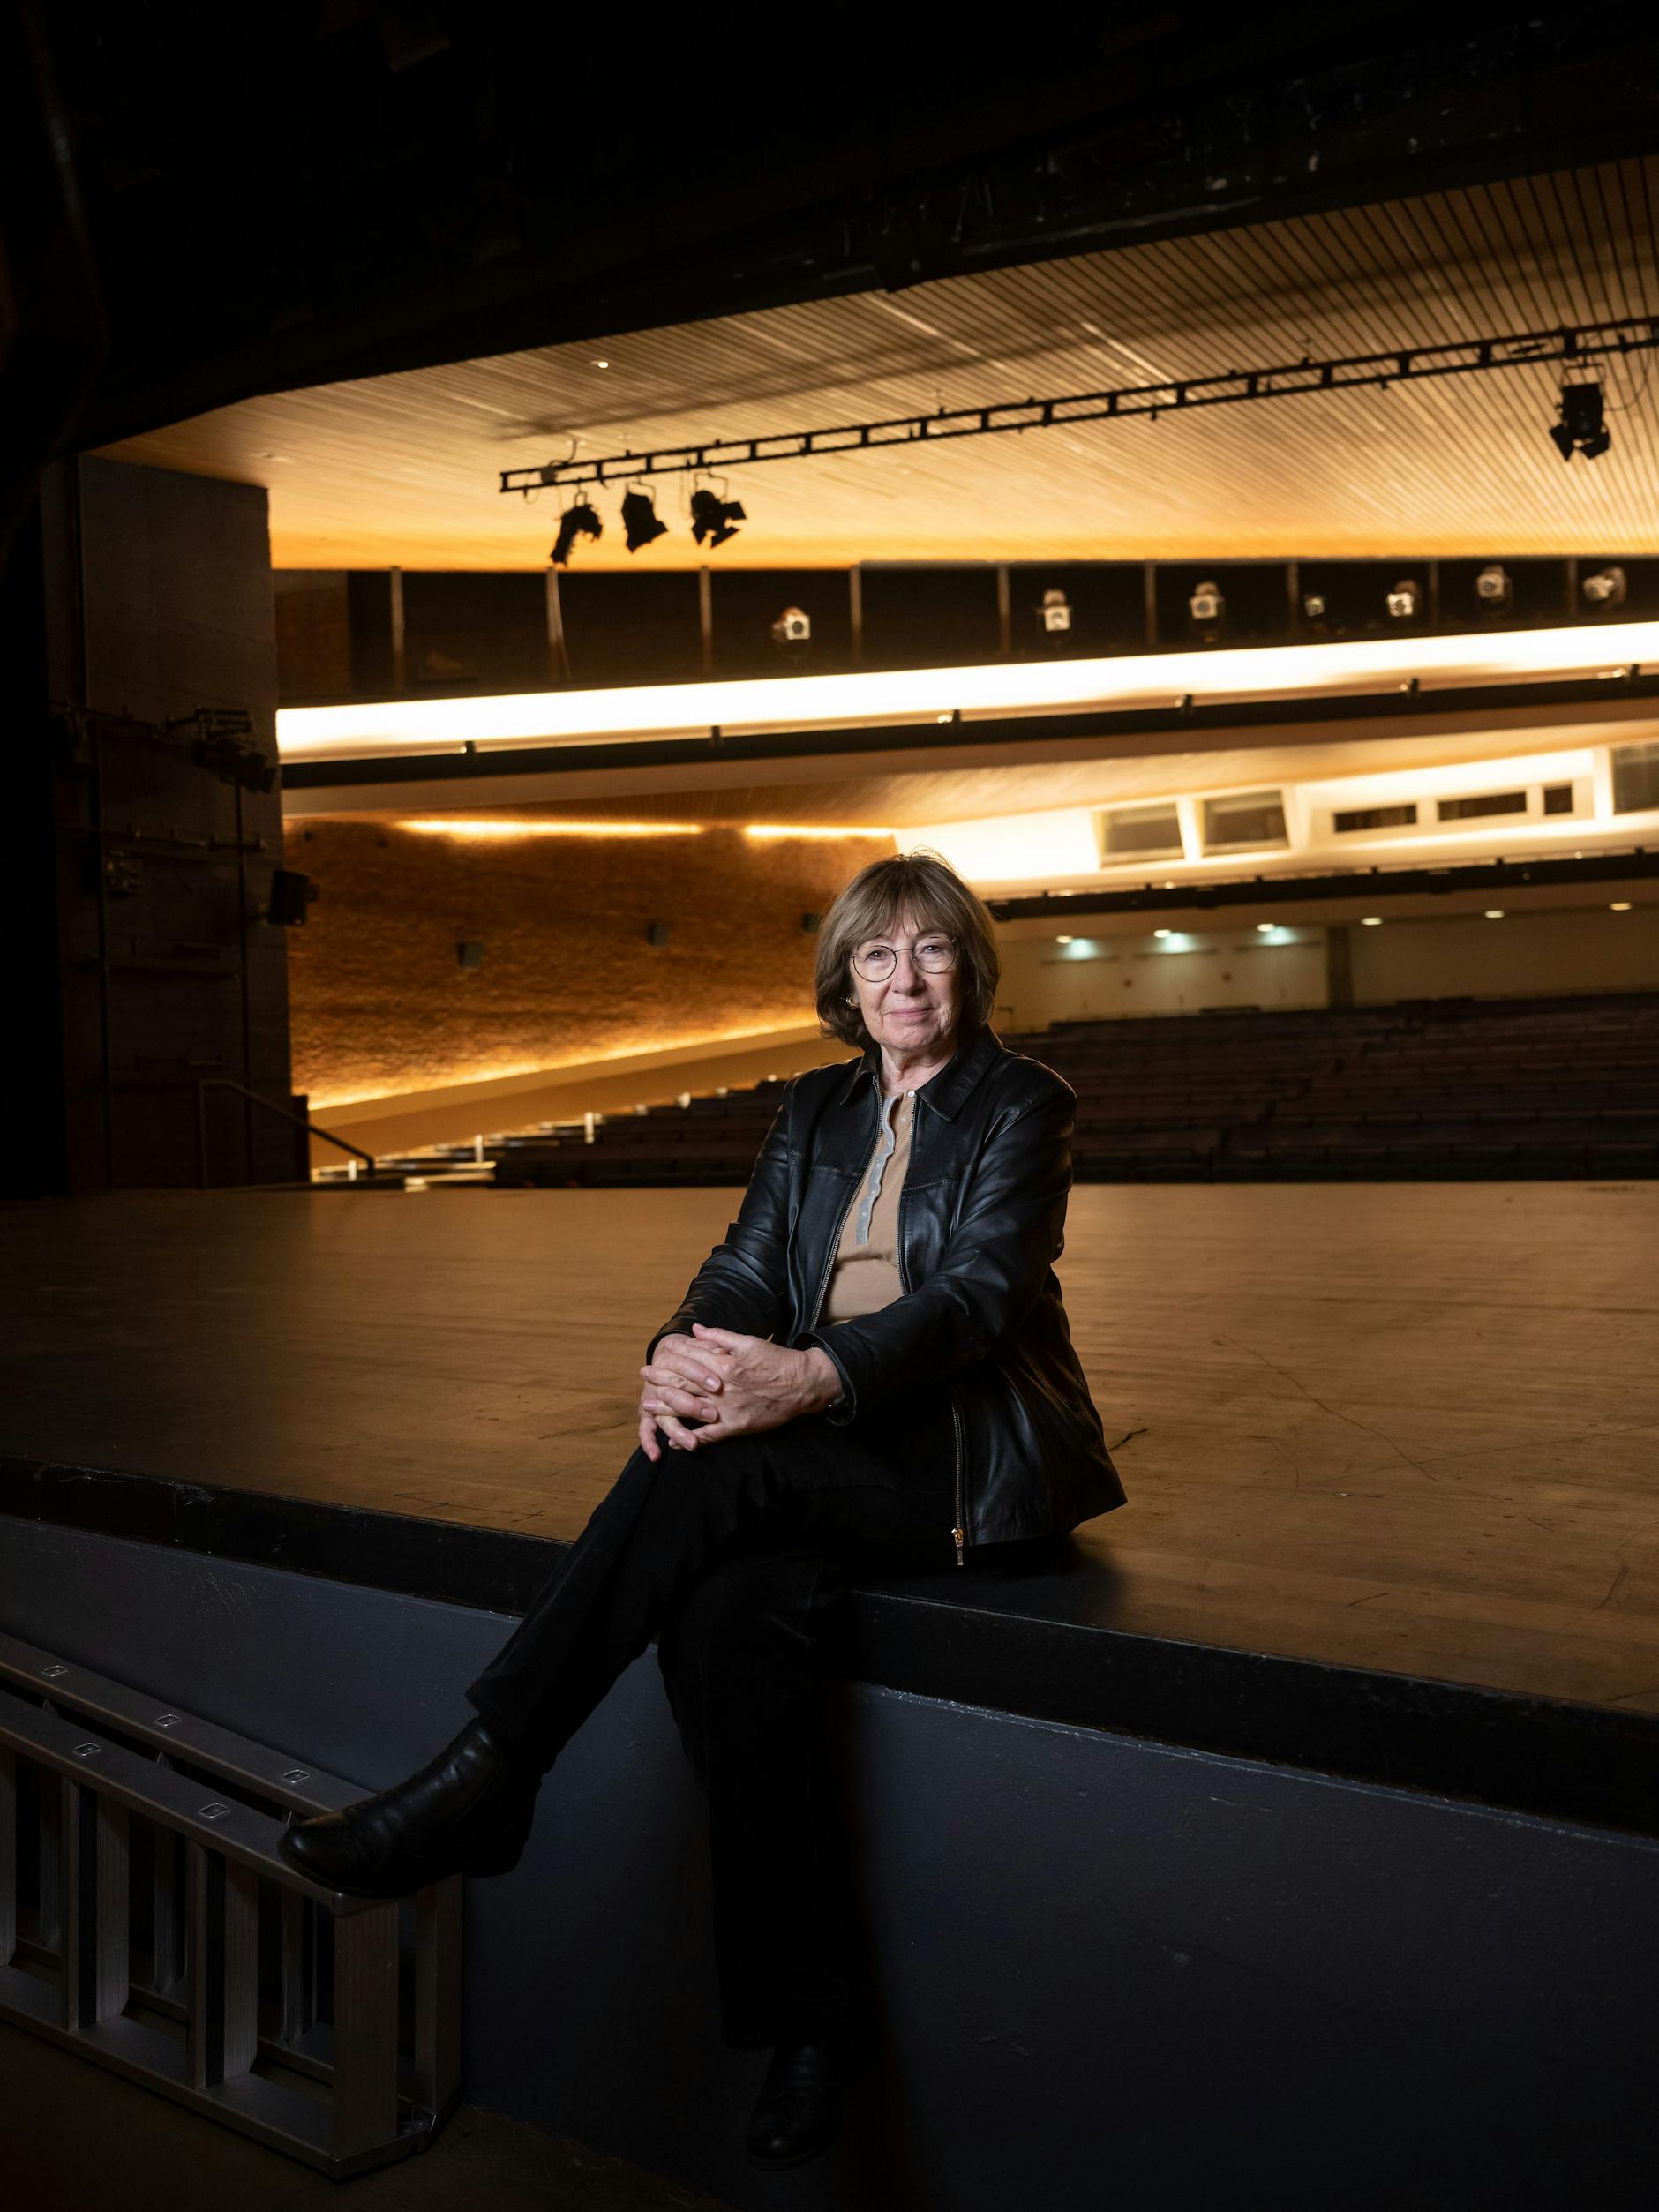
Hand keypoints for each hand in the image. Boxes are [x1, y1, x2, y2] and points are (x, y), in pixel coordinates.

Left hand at [637, 1325, 840, 1453]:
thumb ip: (719, 1337)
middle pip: (683, 1386)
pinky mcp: (735, 1427)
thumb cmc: (775, 1361)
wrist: (801, 1385)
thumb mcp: (748, 1342)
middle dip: (661, 1383)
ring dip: (667, 1409)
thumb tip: (696, 1329)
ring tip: (649, 1407)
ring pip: (690, 1410)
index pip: (688, 1362)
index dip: (669, 1361)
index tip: (653, 1361)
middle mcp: (721, 1389)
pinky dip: (690, 1439)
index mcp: (723, 1365)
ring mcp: (727, 1410)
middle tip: (644, 1382)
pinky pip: (708, 1436)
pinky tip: (675, 1441)